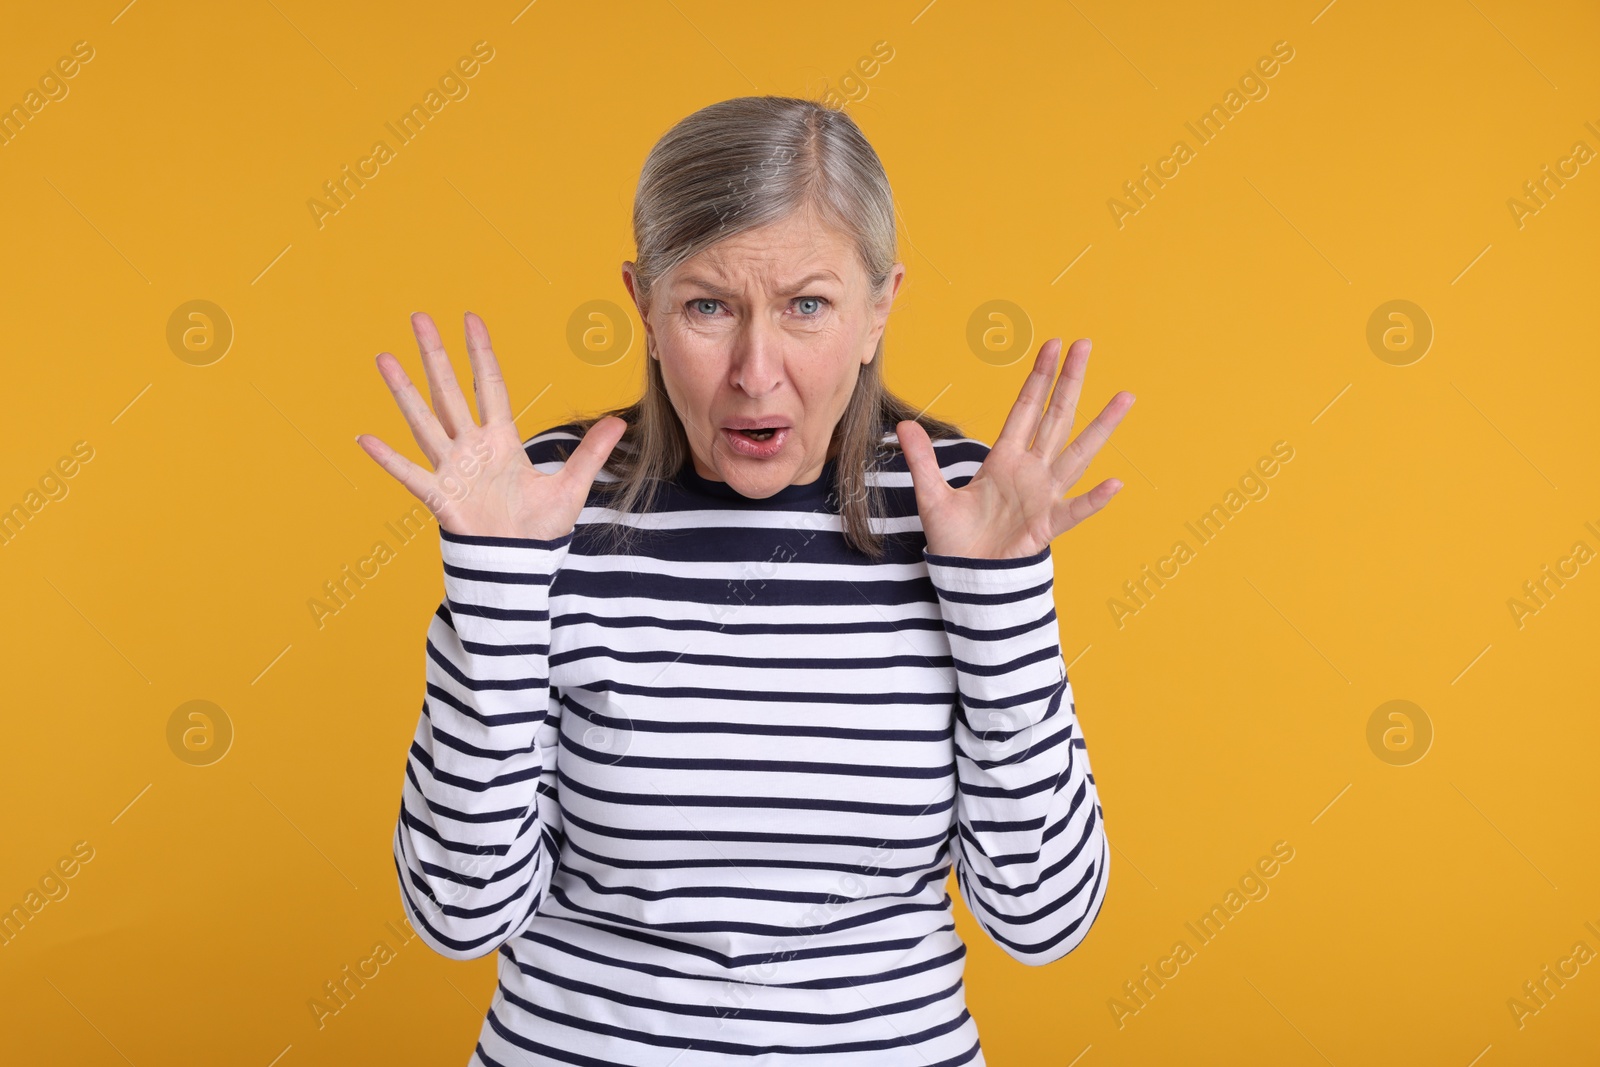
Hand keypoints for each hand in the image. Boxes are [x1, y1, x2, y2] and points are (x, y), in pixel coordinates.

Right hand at [356, 311, 625, 539]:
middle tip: (418, 317)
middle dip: (435, 355)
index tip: (470, 319)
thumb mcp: (572, 487)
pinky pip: (411, 475)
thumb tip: (620, 421)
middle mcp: (472, 448)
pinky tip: (365, 438)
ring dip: (404, 391)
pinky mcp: (441, 498)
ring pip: (424, 422)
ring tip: (384, 358)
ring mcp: (453, 470)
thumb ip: (591, 452)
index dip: (480, 353)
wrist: (519, 567)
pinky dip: (389, 459)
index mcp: (502, 441)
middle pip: (449, 391)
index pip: (489, 386)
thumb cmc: (539, 529)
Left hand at [897, 337, 1133, 559]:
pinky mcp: (1047, 525)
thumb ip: (923, 461)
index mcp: (1004, 459)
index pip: (1025, 409)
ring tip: (1125, 398)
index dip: (1039, 378)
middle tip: (1087, 344)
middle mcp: (1030, 470)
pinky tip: (1114, 483)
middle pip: (1056, 417)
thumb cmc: (955, 538)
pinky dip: (1093, 499)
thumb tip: (904, 426)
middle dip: (1071, 382)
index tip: (1053, 346)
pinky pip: (1074, 511)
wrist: (966, 577)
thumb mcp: (932, 496)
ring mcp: (1043, 496)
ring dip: (1100, 427)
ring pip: (1077, 454)